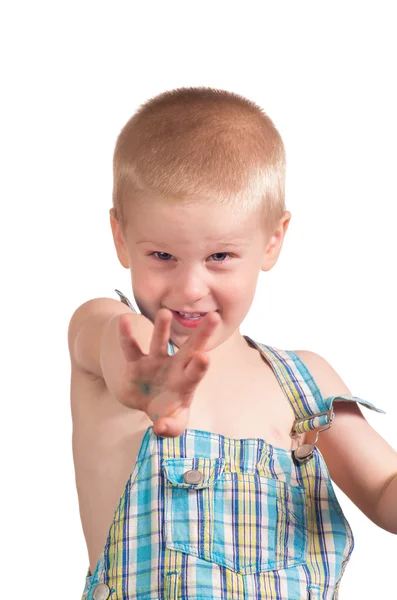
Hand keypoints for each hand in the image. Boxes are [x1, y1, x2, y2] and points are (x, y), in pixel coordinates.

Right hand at [117, 308, 219, 436]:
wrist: (145, 402)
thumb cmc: (166, 412)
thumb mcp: (172, 425)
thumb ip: (171, 428)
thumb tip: (159, 427)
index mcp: (187, 382)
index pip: (196, 372)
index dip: (200, 366)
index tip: (204, 357)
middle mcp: (175, 367)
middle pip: (190, 348)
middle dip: (202, 334)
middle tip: (215, 318)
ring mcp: (156, 362)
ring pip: (160, 342)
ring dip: (162, 328)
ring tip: (164, 313)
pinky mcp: (136, 363)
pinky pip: (131, 348)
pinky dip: (126, 335)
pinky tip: (123, 320)